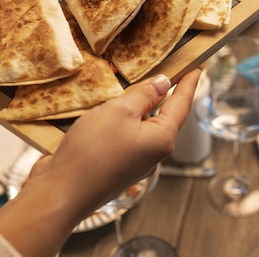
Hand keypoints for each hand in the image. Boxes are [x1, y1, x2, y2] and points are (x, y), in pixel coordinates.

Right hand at [0, 69, 200, 255]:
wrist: (61, 192)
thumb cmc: (92, 150)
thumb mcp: (120, 111)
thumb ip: (144, 94)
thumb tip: (162, 84)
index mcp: (162, 139)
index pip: (182, 104)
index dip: (188, 83)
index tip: (197, 67)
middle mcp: (153, 154)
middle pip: (162, 116)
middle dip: (159, 95)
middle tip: (161, 71)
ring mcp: (134, 163)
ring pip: (140, 127)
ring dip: (134, 109)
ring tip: (125, 90)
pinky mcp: (116, 167)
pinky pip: (124, 137)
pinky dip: (119, 122)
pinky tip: (105, 115)